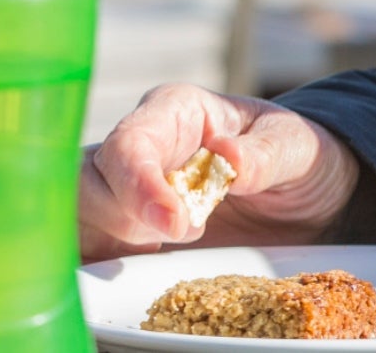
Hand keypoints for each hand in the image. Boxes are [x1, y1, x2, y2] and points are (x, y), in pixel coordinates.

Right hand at [80, 84, 362, 260]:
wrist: (300, 191)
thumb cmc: (293, 153)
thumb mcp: (296, 147)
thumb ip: (265, 154)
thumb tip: (227, 157)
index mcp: (174, 111)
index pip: (131, 144)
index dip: (140, 185)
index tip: (175, 224)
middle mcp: (138, 145)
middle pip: (87, 181)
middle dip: (125, 217)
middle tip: (188, 231)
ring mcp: (120, 187)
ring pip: (75, 215)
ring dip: (113, 239)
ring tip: (175, 240)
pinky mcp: (118, 228)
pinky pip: (83, 246)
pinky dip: (98, 263)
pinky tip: (138, 264)